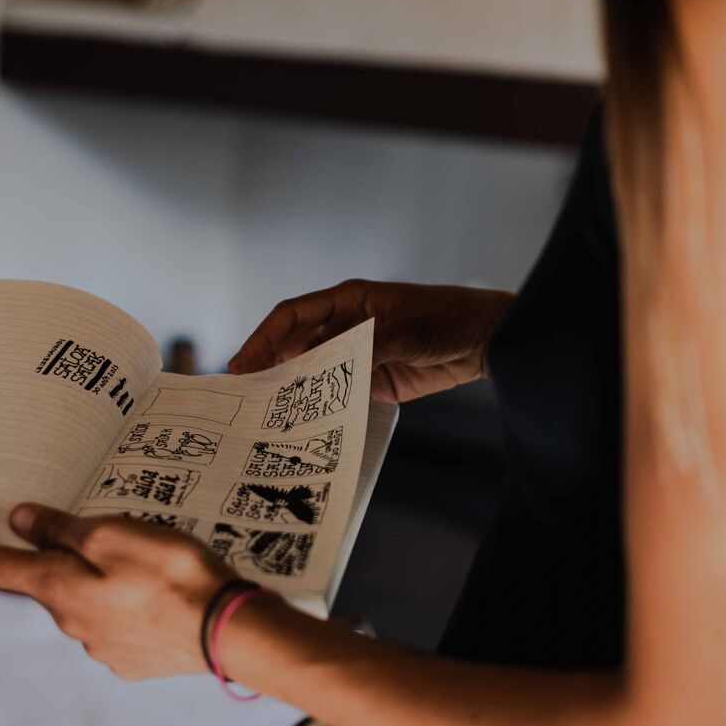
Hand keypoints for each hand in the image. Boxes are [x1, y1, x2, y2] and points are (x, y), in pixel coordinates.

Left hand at [0, 489, 235, 679]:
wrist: (228, 631)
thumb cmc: (172, 576)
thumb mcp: (112, 534)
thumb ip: (61, 529)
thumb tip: (20, 521)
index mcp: (56, 589)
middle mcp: (69, 623)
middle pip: (43, 577)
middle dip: (58, 546)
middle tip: (100, 516)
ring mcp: (100, 644)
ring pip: (82, 597)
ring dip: (97, 570)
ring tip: (146, 548)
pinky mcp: (131, 654)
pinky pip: (114, 617)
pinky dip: (124, 595)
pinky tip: (158, 583)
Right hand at [228, 280, 513, 402]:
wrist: (484, 341)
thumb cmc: (445, 319)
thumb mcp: (404, 329)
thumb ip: (364, 346)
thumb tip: (323, 363)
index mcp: (348, 301)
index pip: (293, 316)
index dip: (264, 338)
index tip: (242, 363)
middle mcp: (345, 326)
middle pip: (296, 346)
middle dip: (268, 367)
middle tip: (241, 397)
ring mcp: (357, 355)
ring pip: (313, 373)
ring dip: (292, 390)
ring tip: (264, 415)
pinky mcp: (372, 381)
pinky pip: (339, 394)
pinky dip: (322, 407)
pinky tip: (306, 424)